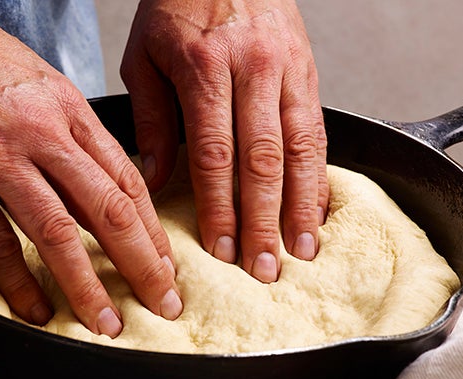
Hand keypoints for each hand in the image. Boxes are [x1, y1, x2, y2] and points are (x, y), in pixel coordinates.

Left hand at [121, 0, 328, 281]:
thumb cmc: (175, 6)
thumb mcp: (143, 57)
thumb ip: (152, 120)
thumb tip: (157, 182)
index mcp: (202, 67)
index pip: (214, 153)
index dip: (220, 207)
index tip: (221, 250)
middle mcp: (251, 69)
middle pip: (262, 159)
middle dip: (264, 220)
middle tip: (265, 268)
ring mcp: (286, 69)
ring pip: (300, 148)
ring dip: (302, 206)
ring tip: (302, 251)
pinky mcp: (308, 70)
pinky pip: (318, 129)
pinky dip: (319, 173)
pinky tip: (319, 208)